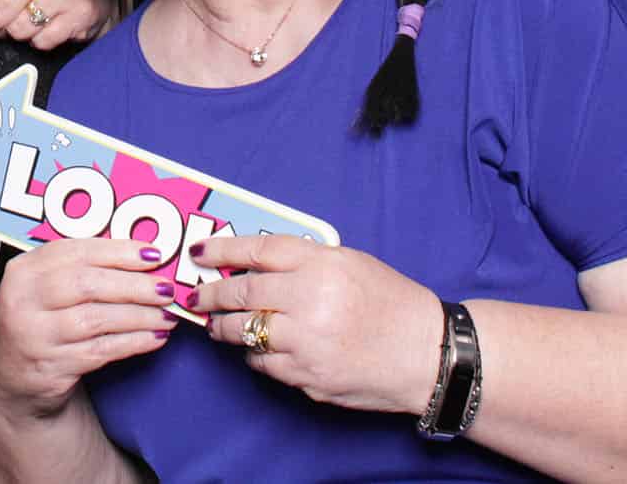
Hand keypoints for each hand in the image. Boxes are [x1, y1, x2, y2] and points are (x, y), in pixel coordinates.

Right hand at [0, 238, 178, 418]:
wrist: (20, 379)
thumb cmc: (45, 322)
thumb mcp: (48, 289)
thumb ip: (84, 269)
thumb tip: (144, 257)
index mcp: (24, 270)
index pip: (76, 252)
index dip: (118, 252)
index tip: (154, 255)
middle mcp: (22, 300)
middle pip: (86, 284)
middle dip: (134, 285)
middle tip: (166, 289)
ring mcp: (34, 335)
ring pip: (97, 319)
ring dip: (139, 316)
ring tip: (167, 315)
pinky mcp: (51, 366)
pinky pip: (101, 350)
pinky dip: (133, 342)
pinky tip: (154, 337)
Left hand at [189, 234, 440, 416]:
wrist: (429, 355)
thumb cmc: (392, 304)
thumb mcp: (352, 263)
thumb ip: (305, 260)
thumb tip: (252, 264)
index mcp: (322, 264)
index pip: (256, 250)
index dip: (221, 250)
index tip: (198, 254)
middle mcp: (310, 300)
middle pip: (240, 293)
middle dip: (211, 295)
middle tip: (197, 296)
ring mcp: (307, 342)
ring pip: (244, 332)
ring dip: (223, 328)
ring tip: (217, 325)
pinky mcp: (308, 377)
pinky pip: (263, 364)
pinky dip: (254, 356)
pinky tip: (258, 349)